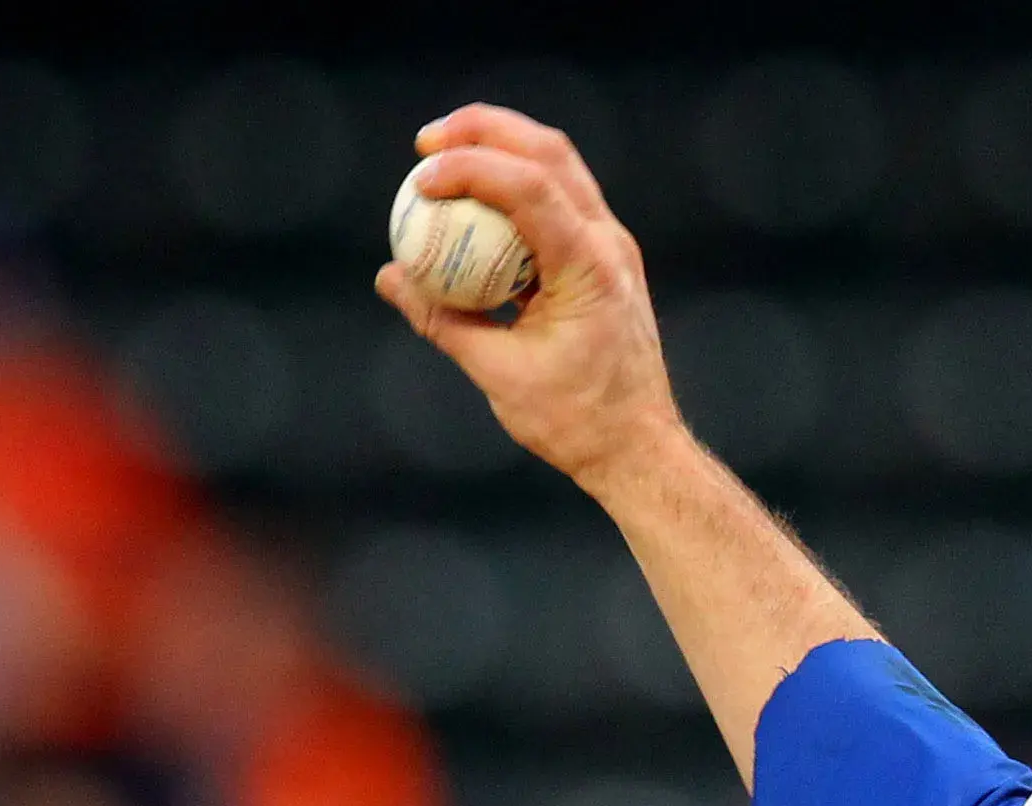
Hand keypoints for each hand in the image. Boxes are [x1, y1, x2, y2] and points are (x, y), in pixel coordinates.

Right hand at [374, 104, 685, 492]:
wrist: (640, 448)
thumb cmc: (578, 421)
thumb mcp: (498, 373)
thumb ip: (442, 319)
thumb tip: (391, 277)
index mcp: (591, 270)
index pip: (531, 188)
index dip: (471, 167)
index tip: (421, 177)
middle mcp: (610, 246)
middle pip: (549, 154)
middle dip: (485, 130)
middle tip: (427, 141)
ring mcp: (613, 249)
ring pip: (560, 169)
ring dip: (502, 149)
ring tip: (445, 156)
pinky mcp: (606, 260)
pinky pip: (559, 203)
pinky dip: (516, 189)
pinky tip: (474, 204)